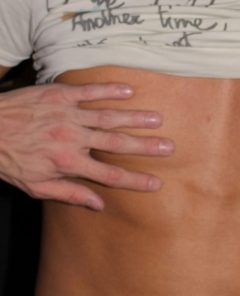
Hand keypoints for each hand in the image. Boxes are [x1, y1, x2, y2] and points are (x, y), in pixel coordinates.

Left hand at [0, 82, 174, 209]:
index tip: (156, 183)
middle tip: (169, 147)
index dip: (135, 180)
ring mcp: (67, 114)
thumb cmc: (9, 160)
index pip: (110, 175)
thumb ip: (70, 193)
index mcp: (68, 163)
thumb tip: (98, 205)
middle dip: (146, 147)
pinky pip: (89, 92)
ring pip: (108, 116)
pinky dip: (109, 90)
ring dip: (135, 118)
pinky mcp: (59, 95)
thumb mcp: (35, 186)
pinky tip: (129, 90)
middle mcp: (72, 139)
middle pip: (117, 144)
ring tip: (158, 119)